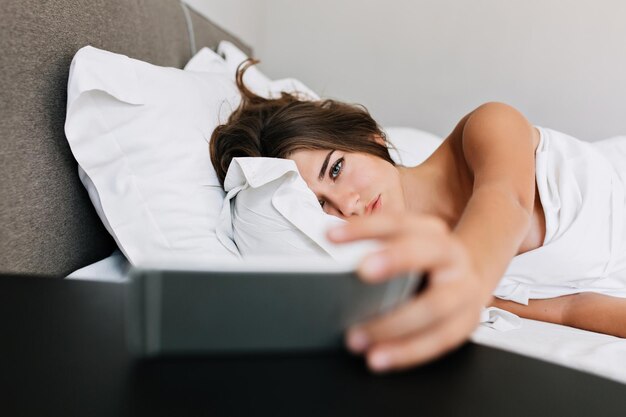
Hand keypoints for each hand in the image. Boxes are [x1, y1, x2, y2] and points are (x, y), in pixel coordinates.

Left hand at [327, 213, 489, 372]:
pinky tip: (380, 357)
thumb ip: (377, 254)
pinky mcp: (466, 323)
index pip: (396, 223)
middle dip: (394, 260)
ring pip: (433, 306)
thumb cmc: (425, 266)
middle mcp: (451, 256)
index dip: (363, 228)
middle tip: (360, 273)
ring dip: (392, 325)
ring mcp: (463, 290)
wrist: (469, 280)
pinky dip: (406, 352)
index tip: (331, 236)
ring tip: (357, 338)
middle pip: (425, 252)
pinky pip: (438, 340)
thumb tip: (334, 276)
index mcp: (431, 232)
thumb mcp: (406, 249)